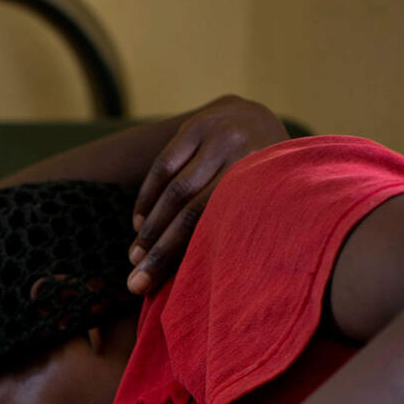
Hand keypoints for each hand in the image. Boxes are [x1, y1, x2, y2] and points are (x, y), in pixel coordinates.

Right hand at [128, 95, 287, 295]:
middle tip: (136, 279)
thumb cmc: (261, 179)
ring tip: (135, 256)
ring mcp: (221, 134)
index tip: (151, 286)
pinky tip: (141, 223)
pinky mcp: (196, 124)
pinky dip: (148, 198)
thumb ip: (237, 228)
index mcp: (268, 180)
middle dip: (159, 248)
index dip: (179, 256)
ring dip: (150, 227)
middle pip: (191, 209)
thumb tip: (196, 284)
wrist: (256, 118)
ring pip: (174, 189)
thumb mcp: (263, 201)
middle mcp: (246, 152)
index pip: (214, 224)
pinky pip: (163, 166)